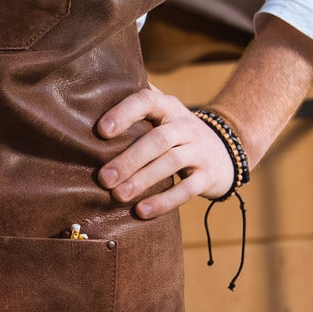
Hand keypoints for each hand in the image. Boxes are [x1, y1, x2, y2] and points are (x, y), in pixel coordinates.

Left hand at [94, 84, 234, 216]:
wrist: (224, 153)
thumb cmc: (175, 134)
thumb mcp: (160, 115)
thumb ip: (133, 106)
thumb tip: (89, 100)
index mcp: (168, 107)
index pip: (147, 101)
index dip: (125, 113)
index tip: (101, 131)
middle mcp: (185, 125)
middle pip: (158, 139)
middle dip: (129, 159)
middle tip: (104, 178)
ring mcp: (199, 150)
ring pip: (172, 162)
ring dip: (143, 180)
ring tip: (118, 195)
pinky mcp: (208, 176)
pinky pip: (188, 189)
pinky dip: (165, 201)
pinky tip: (142, 211)